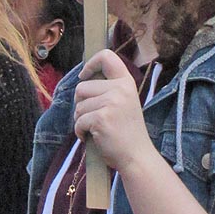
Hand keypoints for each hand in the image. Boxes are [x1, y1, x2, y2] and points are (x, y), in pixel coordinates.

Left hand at [74, 50, 154, 175]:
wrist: (136, 157)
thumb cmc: (127, 132)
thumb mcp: (125, 102)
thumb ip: (109, 89)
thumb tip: (82, 79)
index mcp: (126, 82)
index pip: (106, 56)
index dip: (90, 64)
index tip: (85, 75)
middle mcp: (120, 89)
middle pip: (81, 87)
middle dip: (81, 104)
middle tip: (95, 117)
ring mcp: (111, 103)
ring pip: (78, 106)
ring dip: (81, 120)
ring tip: (97, 128)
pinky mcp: (101, 118)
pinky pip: (78, 121)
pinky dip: (80, 132)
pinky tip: (93, 137)